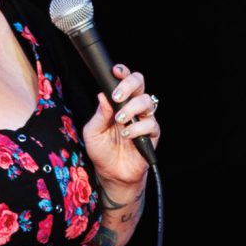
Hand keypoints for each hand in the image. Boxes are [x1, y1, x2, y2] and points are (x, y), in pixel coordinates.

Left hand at [83, 63, 159, 184]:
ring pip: (147, 101)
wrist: (112, 174)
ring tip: (120, 121)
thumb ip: (100, 114)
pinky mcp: (152, 134)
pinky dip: (137, 128)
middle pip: (140, 83)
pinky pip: (150, 124)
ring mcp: (144, 119)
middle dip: (129, 85)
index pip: (124, 81)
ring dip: (132, 108)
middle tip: (117, 97)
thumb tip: (103, 95)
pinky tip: (127, 135)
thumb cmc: (101, 151)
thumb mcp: (92, 131)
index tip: (115, 71)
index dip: (123, 73)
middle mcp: (133, 108)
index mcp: (118, 103)